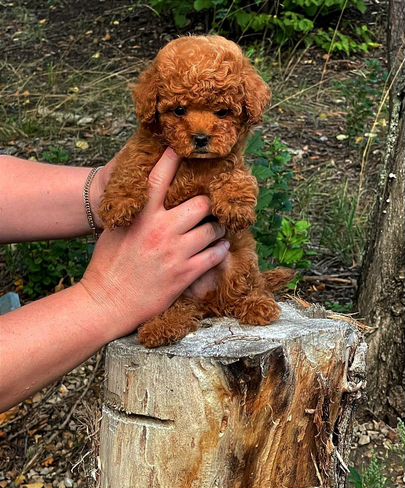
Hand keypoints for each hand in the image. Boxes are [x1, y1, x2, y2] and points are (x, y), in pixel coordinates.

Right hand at [79, 148, 229, 339]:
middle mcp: (161, 229)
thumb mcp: (116, 229)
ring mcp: (176, 252)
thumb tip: (148, 195)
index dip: (174, 159)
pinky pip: (215, 255)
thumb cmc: (108, 265)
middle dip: (208, 204)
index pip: (160, 178)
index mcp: (142, 215)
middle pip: (201, 203)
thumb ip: (136, 211)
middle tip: (211, 206)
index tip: (184, 149)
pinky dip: (220, 249)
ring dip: (217, 228)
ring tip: (217, 228)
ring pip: (213, 229)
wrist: (108, 302)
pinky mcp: (185, 274)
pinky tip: (220, 247)